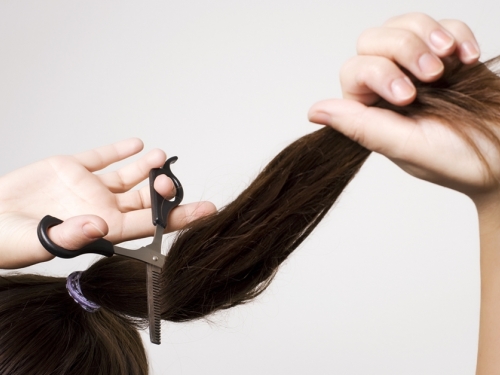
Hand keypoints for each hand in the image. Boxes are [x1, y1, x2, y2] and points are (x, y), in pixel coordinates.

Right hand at [0, 138, 215, 268]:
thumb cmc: (9, 241)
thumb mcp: (37, 242)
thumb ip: (70, 234)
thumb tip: (100, 225)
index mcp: (102, 231)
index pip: (150, 225)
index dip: (180, 218)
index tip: (208, 210)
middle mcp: (101, 209)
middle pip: (144, 200)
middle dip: (162, 190)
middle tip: (169, 178)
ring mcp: (88, 188)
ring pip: (128, 177)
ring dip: (146, 167)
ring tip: (161, 156)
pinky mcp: (71, 169)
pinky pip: (101, 157)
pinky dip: (118, 150)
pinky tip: (136, 143)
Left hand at [307, 13, 499, 198]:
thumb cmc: (460, 160)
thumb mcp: (406, 146)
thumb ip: (361, 126)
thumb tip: (314, 112)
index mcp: (372, 111)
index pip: (354, 70)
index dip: (378, 73)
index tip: (409, 96)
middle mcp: (389, 86)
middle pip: (372, 40)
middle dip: (404, 48)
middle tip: (435, 74)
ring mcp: (418, 69)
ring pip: (404, 24)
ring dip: (428, 35)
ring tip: (451, 61)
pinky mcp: (448, 56)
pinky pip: (442, 24)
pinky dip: (456, 34)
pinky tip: (468, 59)